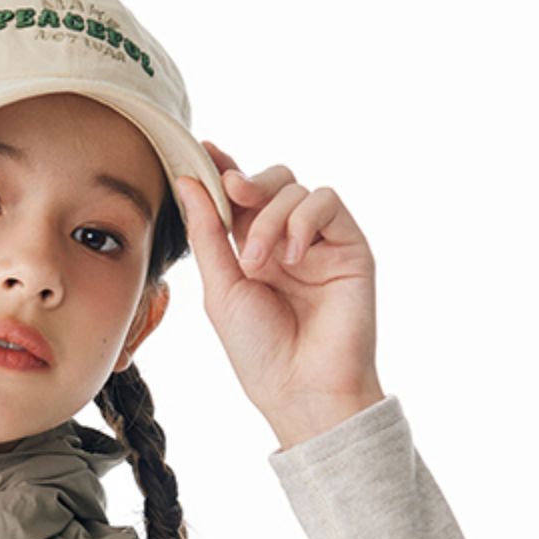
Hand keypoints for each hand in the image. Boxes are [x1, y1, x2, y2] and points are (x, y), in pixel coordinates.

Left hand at [176, 144, 384, 448]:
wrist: (302, 389)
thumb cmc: (259, 351)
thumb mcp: (221, 288)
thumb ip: (208, 233)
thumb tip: (188, 180)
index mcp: (252, 251)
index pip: (238, 198)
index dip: (222, 170)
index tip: (202, 148)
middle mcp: (287, 242)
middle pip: (271, 181)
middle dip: (247, 182)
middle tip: (230, 192)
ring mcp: (320, 243)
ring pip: (296, 189)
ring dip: (270, 217)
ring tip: (258, 263)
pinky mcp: (350, 247)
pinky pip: (327, 203)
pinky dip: (304, 220)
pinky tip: (291, 257)